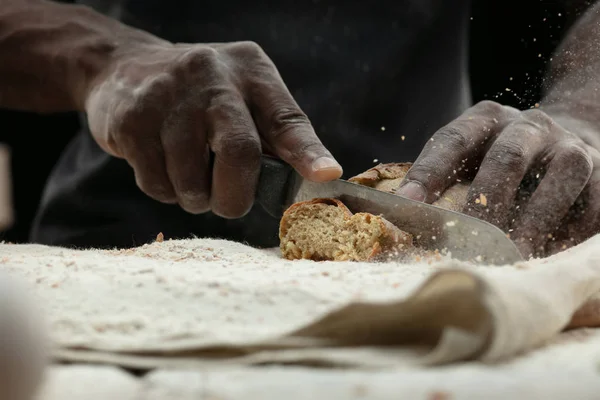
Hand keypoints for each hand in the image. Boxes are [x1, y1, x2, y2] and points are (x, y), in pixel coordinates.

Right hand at [84, 41, 341, 217]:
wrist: (124, 69)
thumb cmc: (201, 95)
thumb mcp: (244, 96)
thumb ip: (275, 133)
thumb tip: (317, 177)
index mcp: (250, 71)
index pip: (285, 117)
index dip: (307, 151)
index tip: (326, 174)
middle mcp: (211, 76)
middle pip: (239, 153)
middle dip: (235, 197)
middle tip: (228, 203)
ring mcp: (166, 97)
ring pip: (192, 182)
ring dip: (195, 197)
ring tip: (189, 173)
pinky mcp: (131, 122)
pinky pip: (157, 185)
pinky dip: (165, 191)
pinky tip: (163, 165)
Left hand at [395, 100, 599, 257]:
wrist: (573, 133)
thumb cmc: (502, 156)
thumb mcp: (471, 153)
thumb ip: (441, 178)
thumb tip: (401, 215)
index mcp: (486, 119)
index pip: (453, 139)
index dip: (429, 172)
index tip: (406, 205)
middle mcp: (529, 126)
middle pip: (507, 158)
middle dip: (485, 202)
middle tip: (467, 240)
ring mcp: (570, 147)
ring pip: (558, 179)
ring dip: (534, 222)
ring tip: (511, 256)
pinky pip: (593, 205)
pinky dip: (571, 232)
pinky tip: (550, 255)